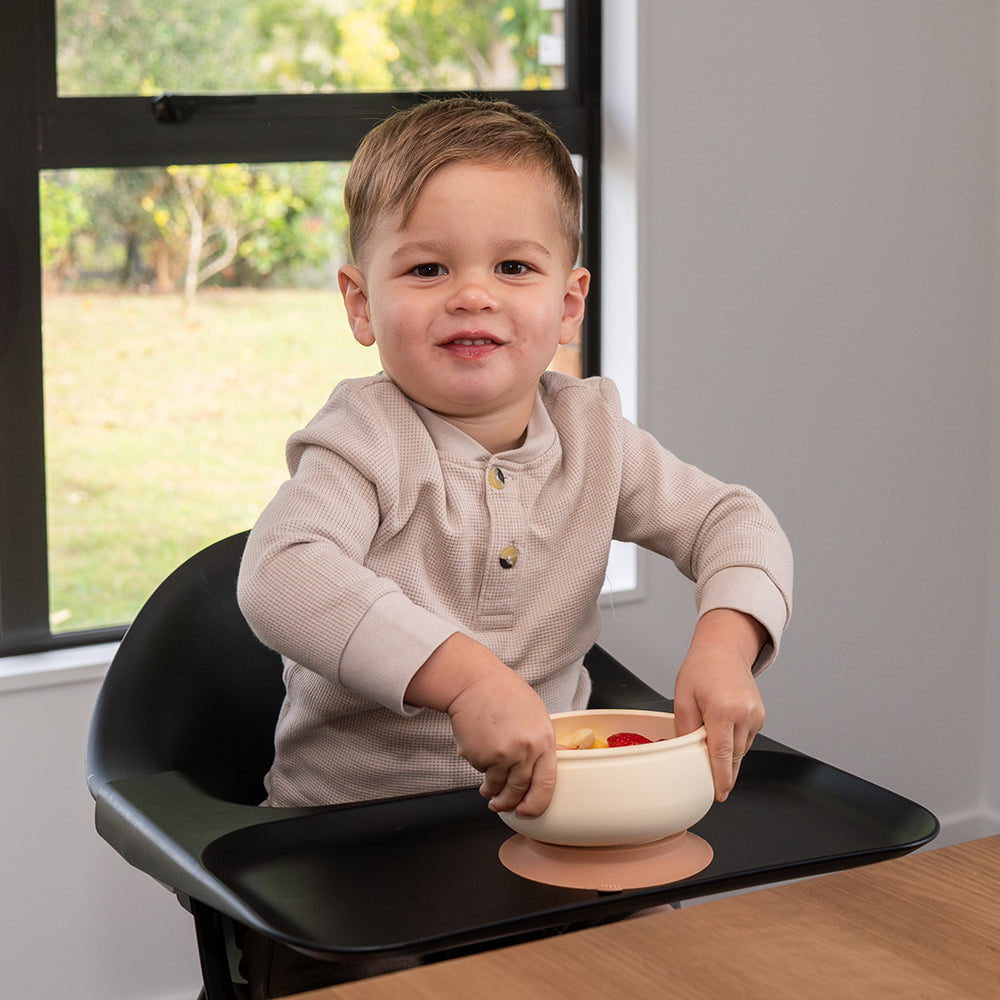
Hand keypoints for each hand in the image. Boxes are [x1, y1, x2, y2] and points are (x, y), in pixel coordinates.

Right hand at [404, 633, 556, 816]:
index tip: (528, 811)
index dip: (537, 803)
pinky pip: (482, 771)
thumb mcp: (535, 715)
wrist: (473, 682)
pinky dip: (480, 768)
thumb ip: (540, 742)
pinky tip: (478, 751)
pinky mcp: (479, 755)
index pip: (547, 782)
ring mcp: (501, 754)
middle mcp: (524, 750)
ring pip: (498, 786)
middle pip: (520, 789)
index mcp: (543, 739)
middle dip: (510, 803)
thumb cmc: (504, 694)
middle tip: (503, 806)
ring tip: (487, 791)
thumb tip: (544, 766)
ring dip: (492, 792)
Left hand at [672, 609, 767, 801]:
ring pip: (741, 750)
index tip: (718, 795)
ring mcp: (756, 715)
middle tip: (707, 779)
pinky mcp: (761, 715)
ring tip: (711, 741)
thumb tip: (685, 755)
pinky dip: (734, 742)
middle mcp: (744, 714)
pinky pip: (746, 739)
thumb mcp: (683, 697)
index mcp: (723, 710)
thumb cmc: (701, 669)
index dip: (720, 779)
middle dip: (722, 770)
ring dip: (728, 755)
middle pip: (734, 756)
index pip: (722, 755)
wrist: (724, 649)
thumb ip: (685, 729)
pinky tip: (723, 731)